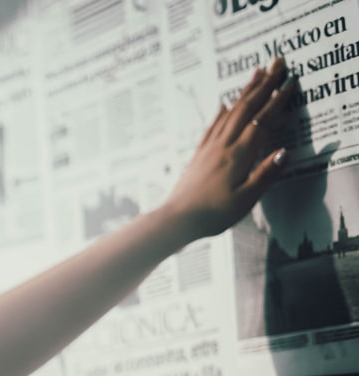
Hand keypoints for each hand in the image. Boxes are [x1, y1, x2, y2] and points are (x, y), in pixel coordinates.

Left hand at [164, 57, 298, 242]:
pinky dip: (222, 112)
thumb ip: (266, 174)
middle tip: (276, 62)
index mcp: (238, 155)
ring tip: (255, 74)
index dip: (278, 100)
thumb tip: (286, 151)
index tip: (290, 81)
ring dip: (245, 92)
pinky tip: (224, 105)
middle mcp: (223, 146)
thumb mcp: (246, 198)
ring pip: (230, 112)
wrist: (177, 219)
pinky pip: (213, 127)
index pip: (262, 121)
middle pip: (246, 108)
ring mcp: (209, 148)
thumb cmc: (213, 213)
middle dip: (264, 84)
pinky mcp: (199, 155)